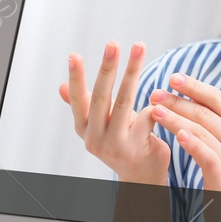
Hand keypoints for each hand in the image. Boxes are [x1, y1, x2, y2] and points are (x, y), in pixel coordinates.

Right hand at [59, 40, 170, 185]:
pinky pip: (146, 118)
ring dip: (132, 72)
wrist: (141, 177)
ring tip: (138, 47)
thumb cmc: (122, 143)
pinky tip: (161, 94)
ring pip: (125, 102)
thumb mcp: (99, 125)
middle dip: (107, 67)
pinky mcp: (136, 148)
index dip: (75, 77)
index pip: (77, 99)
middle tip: (112, 43)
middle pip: (101, 97)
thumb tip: (60, 86)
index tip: (73, 55)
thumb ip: (84, 106)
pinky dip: (153, 104)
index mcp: (84, 128)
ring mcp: (115, 144)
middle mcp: (95, 137)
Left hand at [148, 73, 220, 195]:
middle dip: (177, 101)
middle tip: (154, 93)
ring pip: (203, 131)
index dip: (194, 86)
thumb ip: (217, 123)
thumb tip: (193, 97)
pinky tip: (177, 137)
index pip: (217, 98)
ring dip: (176, 119)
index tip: (172, 77)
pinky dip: (193, 145)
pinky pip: (208, 157)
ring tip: (155, 111)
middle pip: (205, 112)